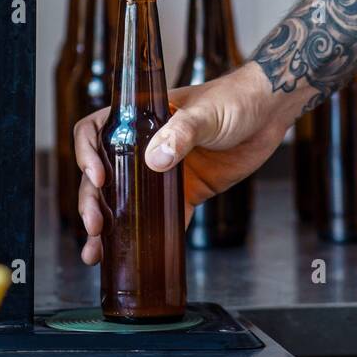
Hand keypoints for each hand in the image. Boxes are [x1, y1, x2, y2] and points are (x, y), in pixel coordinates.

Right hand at [73, 63, 292, 265]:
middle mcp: (145, 146)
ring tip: (95, 252)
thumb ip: (181, 132)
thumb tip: (155, 160)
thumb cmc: (235, 99)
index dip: (87, 155)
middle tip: (94, 225)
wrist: (269, 114)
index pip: (96, 132)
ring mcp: (163, 171)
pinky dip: (150, 238)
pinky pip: (162, 219)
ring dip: (109, 227)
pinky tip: (137, 257)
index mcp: (141, 119)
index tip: (98, 178)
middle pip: (103, 175)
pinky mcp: (185, 192)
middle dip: (92, 201)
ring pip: (125, 202)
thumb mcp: (205, 112)